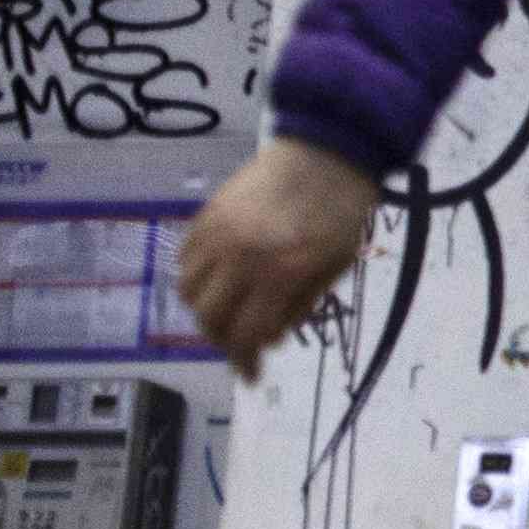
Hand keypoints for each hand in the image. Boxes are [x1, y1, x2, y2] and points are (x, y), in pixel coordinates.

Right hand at [176, 139, 383, 384]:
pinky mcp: (206, 215)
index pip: (248, 334)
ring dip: (205, 309)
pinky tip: (218, 279)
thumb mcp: (334, 266)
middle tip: (240, 344)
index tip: (250, 376)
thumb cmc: (343, 211)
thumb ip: (300, 305)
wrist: (328, 152)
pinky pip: (185, 259)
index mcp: (281, 273)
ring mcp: (218, 234)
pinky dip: (196, 277)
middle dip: (223, 340)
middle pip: (210, 318)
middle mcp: (241, 257)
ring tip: (229, 311)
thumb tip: (269, 339)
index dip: (246, 362)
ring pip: (188, 291)